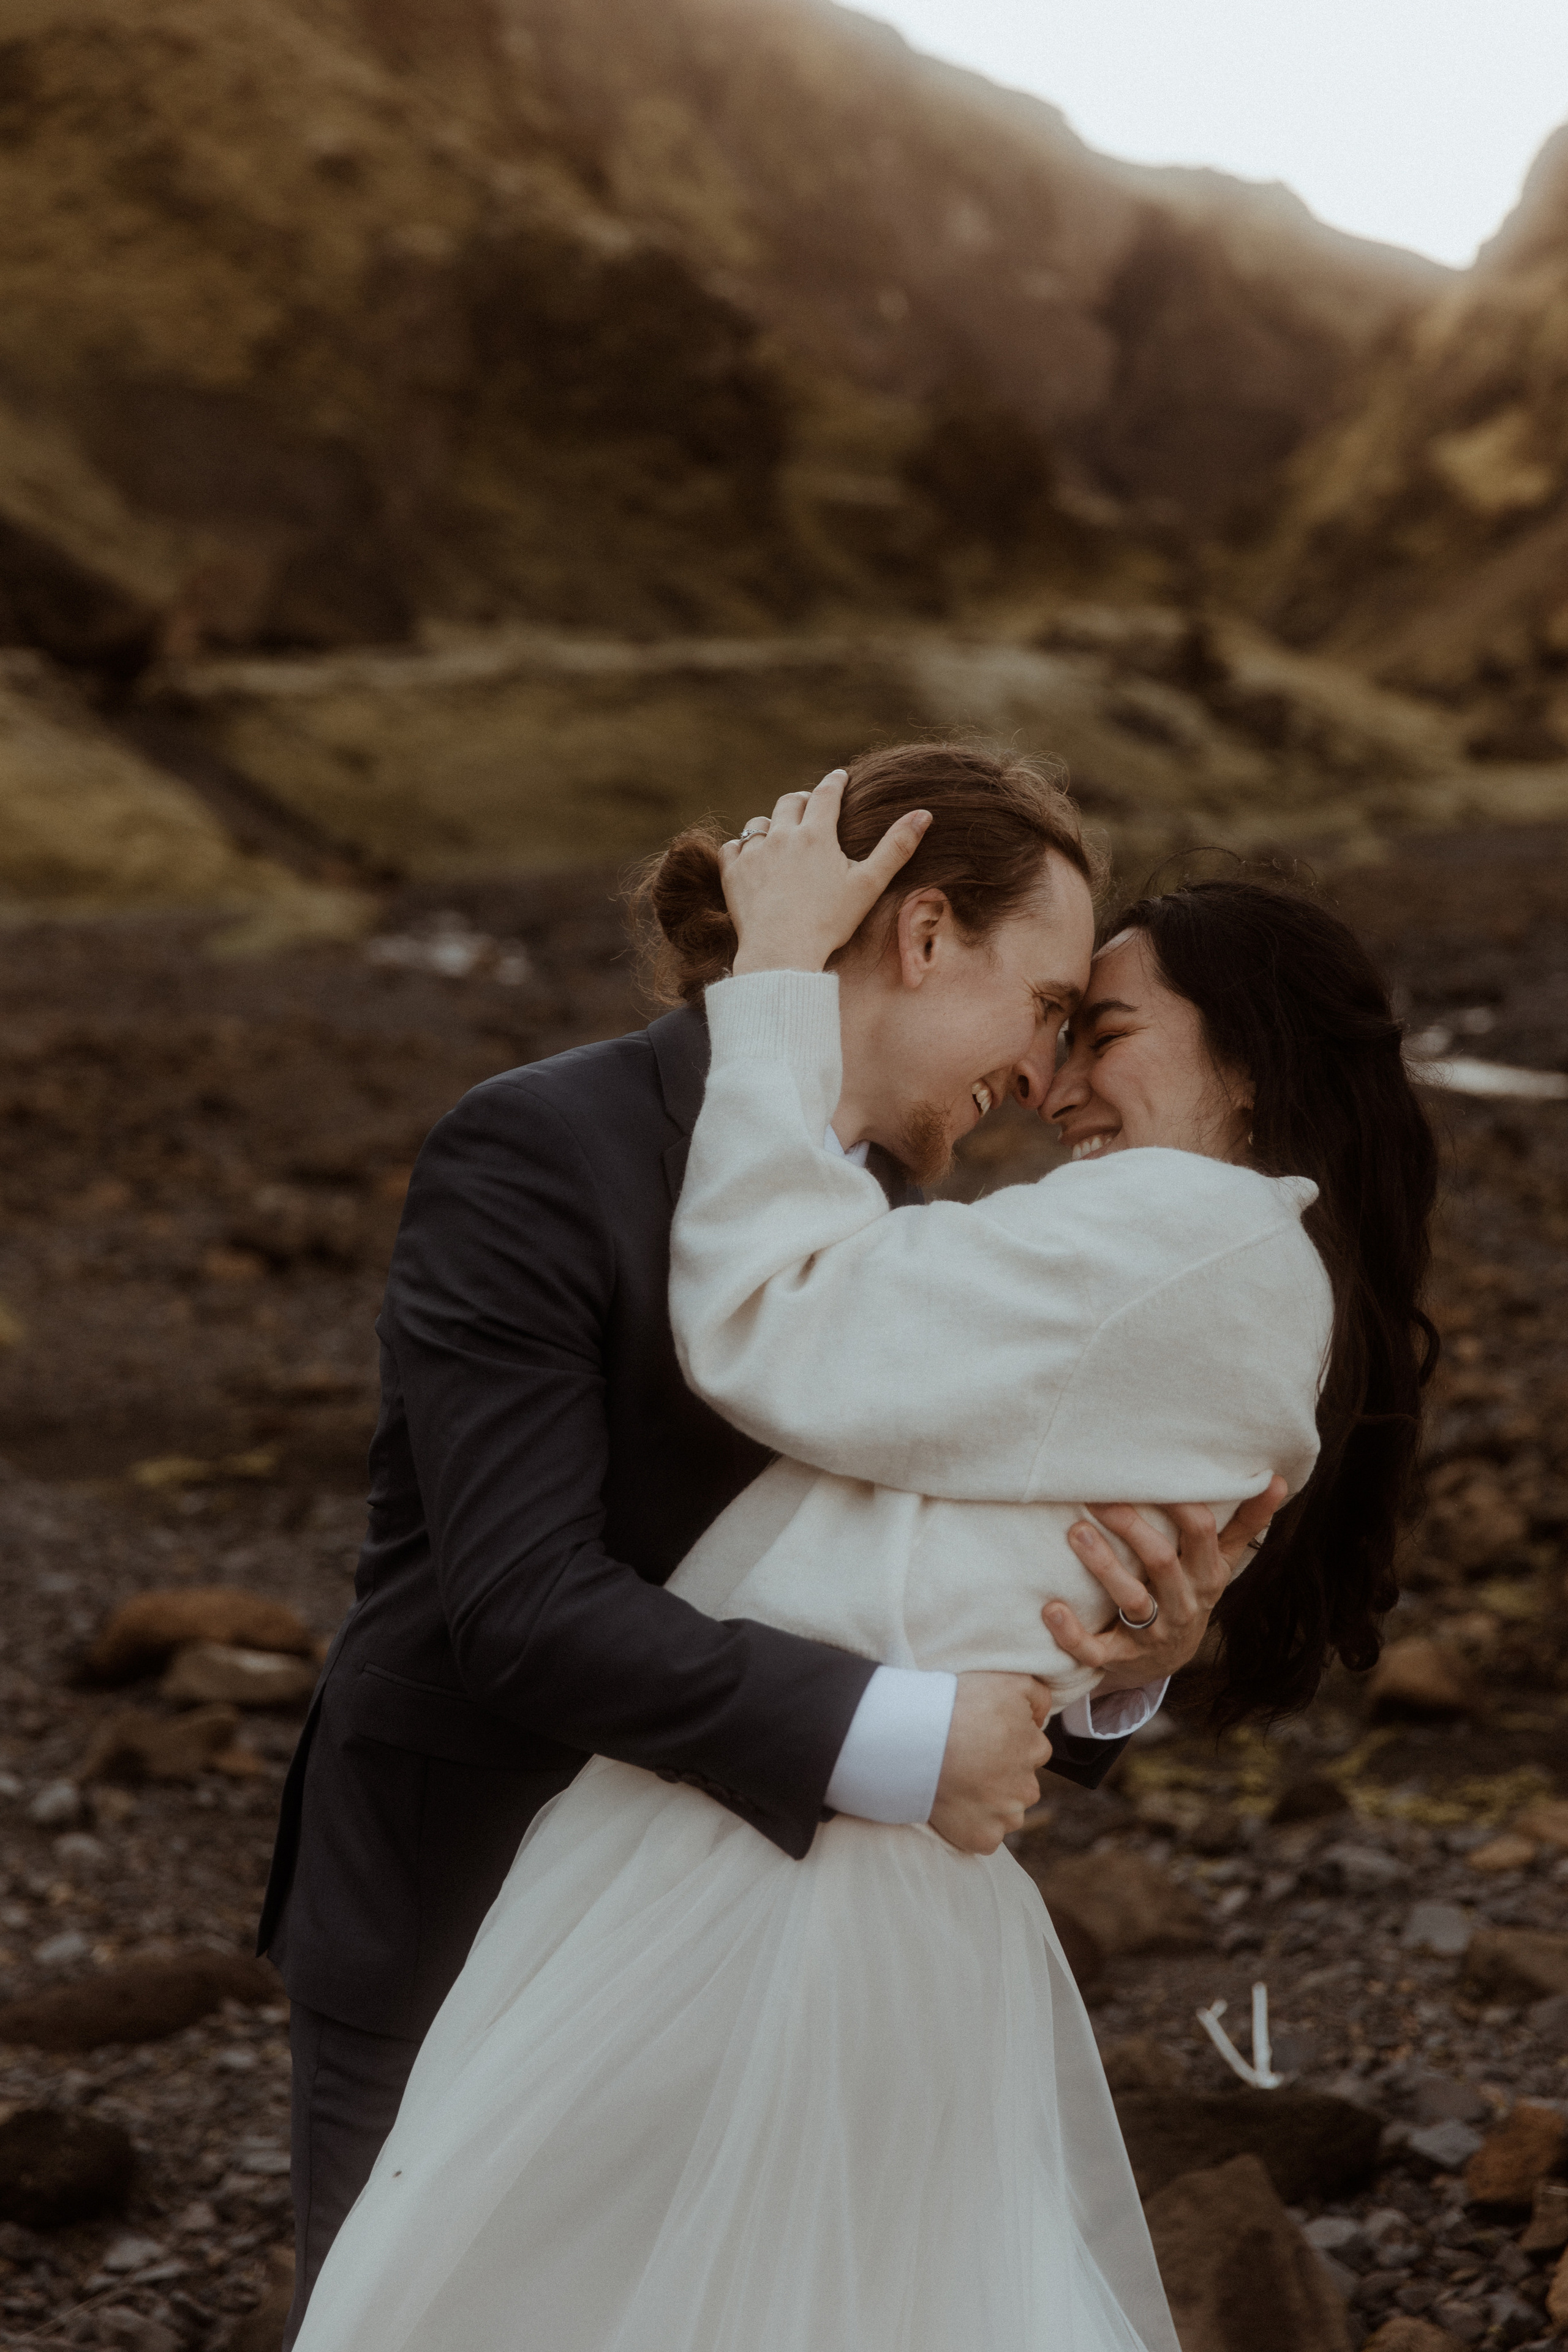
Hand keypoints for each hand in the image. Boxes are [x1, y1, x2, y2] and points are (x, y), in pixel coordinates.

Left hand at [723, 769, 930, 975]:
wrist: (781, 951)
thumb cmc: (829, 921)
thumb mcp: (869, 884)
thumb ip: (896, 847)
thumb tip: (924, 814)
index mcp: (816, 834)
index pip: (826, 794)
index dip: (834, 782)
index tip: (839, 776)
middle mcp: (782, 835)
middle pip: (790, 801)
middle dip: (802, 800)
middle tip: (809, 805)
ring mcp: (754, 852)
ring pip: (759, 822)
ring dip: (771, 824)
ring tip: (779, 835)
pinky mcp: (733, 872)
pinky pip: (733, 847)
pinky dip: (742, 849)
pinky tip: (751, 858)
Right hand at [929, 1671, 1052, 1854]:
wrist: (917, 1740)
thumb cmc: (959, 1705)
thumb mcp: (1009, 1680)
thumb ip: (1038, 1695)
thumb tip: (1043, 1718)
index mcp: (1034, 1750)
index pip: (1033, 1750)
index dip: (1008, 1744)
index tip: (983, 1739)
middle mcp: (1027, 1787)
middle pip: (1022, 1785)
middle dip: (1003, 1776)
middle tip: (969, 1761)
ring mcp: (1005, 1816)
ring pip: (1007, 1812)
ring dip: (991, 1803)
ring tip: (960, 1783)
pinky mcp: (983, 1838)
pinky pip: (985, 1837)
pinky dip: (973, 1826)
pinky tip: (955, 1806)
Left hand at [1044, 1476, 1286, 1698]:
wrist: (1166, 1661)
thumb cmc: (1189, 1591)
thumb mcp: (1220, 1561)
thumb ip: (1245, 1522)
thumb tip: (1278, 1479)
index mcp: (1207, 1575)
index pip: (1201, 1532)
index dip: (1179, 1503)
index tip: (1151, 1473)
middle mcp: (1183, 1603)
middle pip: (1161, 1561)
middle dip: (1132, 1528)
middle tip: (1098, 1497)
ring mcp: (1152, 1633)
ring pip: (1131, 1600)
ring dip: (1103, 1566)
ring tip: (1076, 1532)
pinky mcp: (1121, 1658)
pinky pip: (1096, 1650)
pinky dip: (1072, 1633)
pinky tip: (1051, 1608)